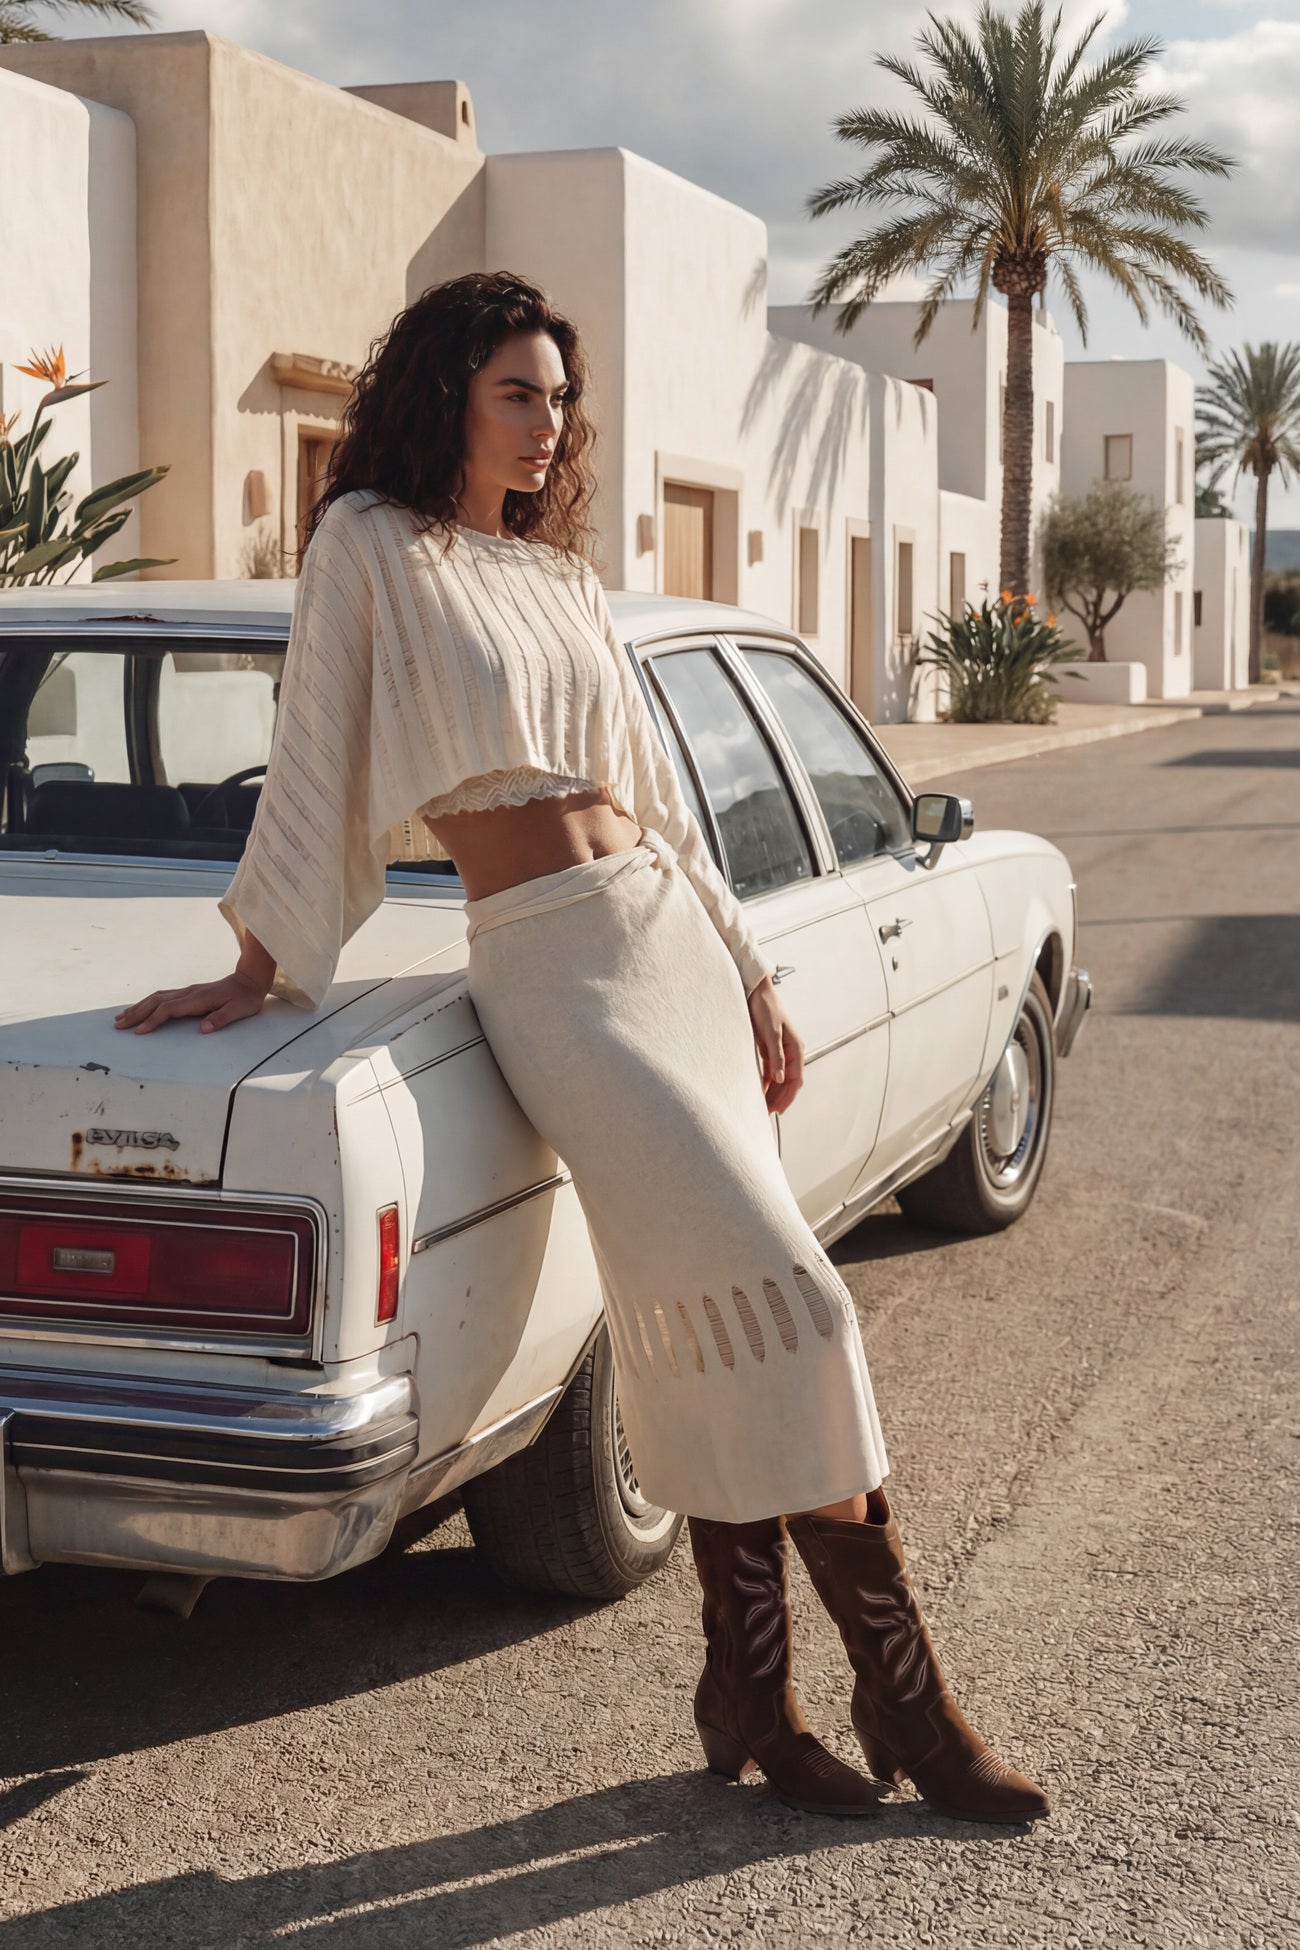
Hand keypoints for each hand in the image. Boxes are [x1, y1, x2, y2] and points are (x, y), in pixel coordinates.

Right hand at [114, 969, 269, 1035]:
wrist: (248, 981)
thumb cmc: (245, 998)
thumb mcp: (239, 1010)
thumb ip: (221, 1018)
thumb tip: (205, 1027)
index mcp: (198, 999)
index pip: (169, 1010)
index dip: (153, 1020)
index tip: (139, 1031)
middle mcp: (189, 993)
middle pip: (156, 1002)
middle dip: (136, 1014)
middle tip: (118, 1025)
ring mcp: (187, 991)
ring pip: (156, 997)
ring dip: (138, 1007)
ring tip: (121, 1017)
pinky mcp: (187, 992)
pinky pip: (162, 997)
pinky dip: (147, 1003)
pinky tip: (139, 1008)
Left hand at [747, 974, 804, 1113]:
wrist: (756, 992)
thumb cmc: (766, 1009)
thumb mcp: (771, 1033)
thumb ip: (776, 1056)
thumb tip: (780, 1078)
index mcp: (796, 1048)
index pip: (796, 1079)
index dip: (789, 1096)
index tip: (779, 1110)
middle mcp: (791, 1051)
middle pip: (789, 1081)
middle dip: (780, 1098)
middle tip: (768, 1113)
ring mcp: (781, 1051)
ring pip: (780, 1078)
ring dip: (774, 1092)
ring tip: (763, 1106)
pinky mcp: (770, 1049)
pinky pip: (771, 1071)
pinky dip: (767, 1082)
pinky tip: (759, 1091)